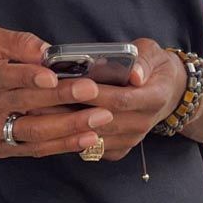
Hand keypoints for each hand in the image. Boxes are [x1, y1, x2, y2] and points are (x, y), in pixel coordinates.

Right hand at [0, 24, 115, 157]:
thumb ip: (16, 42)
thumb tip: (47, 51)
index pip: (1, 77)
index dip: (26, 77)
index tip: (52, 76)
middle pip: (22, 104)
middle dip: (60, 98)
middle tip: (92, 92)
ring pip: (31, 132)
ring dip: (67, 128)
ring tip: (99, 119)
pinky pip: (32, 149)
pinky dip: (61, 145)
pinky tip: (87, 138)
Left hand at [23, 39, 187, 161]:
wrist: (166, 92)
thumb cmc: (152, 67)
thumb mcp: (152, 53)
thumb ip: (143, 61)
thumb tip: (134, 73)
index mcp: (153, 98)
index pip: (120, 100)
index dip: (95, 96)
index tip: (71, 86)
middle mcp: (143, 123)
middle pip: (102, 121)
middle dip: (70, 111)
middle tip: (40, 100)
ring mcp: (131, 139)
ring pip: (93, 138)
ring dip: (64, 127)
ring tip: (36, 112)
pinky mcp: (119, 149)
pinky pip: (91, 149)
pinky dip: (70, 138)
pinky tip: (48, 125)